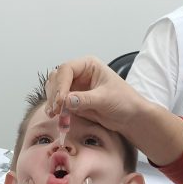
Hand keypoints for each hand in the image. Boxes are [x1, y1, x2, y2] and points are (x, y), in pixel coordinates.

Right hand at [46, 57, 182, 165]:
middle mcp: (79, 73)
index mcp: (88, 65)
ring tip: (55, 115)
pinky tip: (56, 117)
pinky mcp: (73, 100)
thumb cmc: (124, 102)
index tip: (60, 101)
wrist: (130, 117)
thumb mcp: (105, 99)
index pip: (66, 70)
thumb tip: (66, 101)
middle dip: (54, 94)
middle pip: (56, 78)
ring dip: (52, 101)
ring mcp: (75, 86)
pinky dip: (55, 108)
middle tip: (56, 110)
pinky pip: (58, 102)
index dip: (60, 85)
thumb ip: (85, 99)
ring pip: (54, 89)